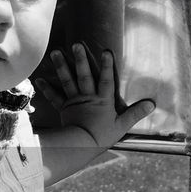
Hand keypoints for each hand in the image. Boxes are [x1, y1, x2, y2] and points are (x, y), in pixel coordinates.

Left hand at [34, 42, 154, 149]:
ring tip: (55, 52)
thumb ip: (135, 113)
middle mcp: (88, 97)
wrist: (79, 147)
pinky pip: (54, 97)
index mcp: (103, 100)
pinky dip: (47, 88)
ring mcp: (74, 102)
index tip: (106, 51)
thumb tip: (151, 104)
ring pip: (68, 81)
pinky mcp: (63, 109)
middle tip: (76, 44)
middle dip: (81, 60)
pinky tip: (39, 79)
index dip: (107, 66)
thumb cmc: (102, 137)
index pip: (106, 80)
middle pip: (84, 76)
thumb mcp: (122, 125)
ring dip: (62, 66)